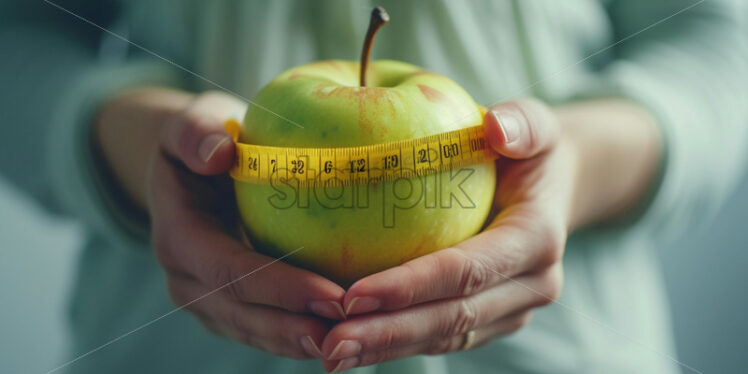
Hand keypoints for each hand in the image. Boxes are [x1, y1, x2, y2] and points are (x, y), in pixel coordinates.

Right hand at [141, 91, 346, 358]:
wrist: (196, 165)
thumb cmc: (205, 138)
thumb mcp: (192, 121)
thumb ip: (195, 131)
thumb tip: (218, 152)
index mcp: (178, 236)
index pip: (229, 269)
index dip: (279, 287)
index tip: (331, 295)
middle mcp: (186, 278)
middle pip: (242, 313)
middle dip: (294, 326)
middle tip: (348, 330)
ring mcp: (206, 299)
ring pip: (253, 330)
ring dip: (298, 341)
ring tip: (348, 342)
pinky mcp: (228, 306)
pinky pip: (263, 328)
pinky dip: (297, 336)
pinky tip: (339, 335)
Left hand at [318, 99, 574, 371]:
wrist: (551, 188)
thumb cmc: (529, 149)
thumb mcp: (535, 124)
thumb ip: (522, 123)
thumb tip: (494, 126)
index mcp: (537, 240)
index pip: (467, 270)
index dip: (411, 286)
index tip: (352, 295)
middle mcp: (531, 286)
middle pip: (453, 318)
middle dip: (389, 334)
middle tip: (331, 344)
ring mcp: (512, 310)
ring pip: (445, 337)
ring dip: (387, 349)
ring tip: (332, 354)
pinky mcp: (491, 320)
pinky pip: (442, 337)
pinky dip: (398, 343)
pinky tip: (355, 343)